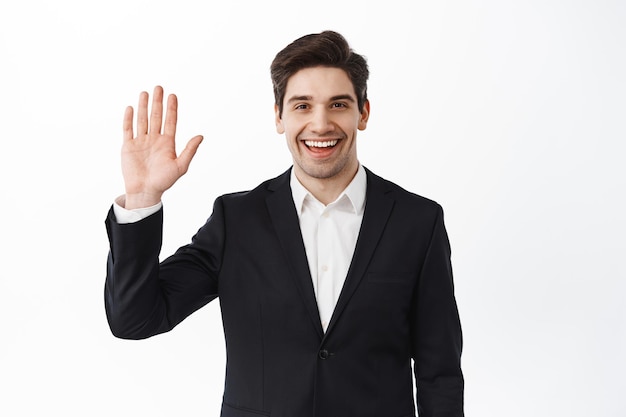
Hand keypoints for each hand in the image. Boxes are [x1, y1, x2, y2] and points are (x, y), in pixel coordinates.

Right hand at [121, 86, 202, 208]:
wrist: (145, 191)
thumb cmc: (164, 181)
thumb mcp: (180, 166)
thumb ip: (189, 150)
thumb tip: (200, 136)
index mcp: (167, 143)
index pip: (170, 121)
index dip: (172, 108)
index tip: (173, 95)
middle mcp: (154, 139)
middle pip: (156, 116)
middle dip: (157, 102)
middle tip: (159, 87)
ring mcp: (141, 141)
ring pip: (142, 119)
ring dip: (143, 106)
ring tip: (145, 93)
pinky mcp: (128, 146)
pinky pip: (128, 129)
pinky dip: (128, 119)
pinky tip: (130, 108)